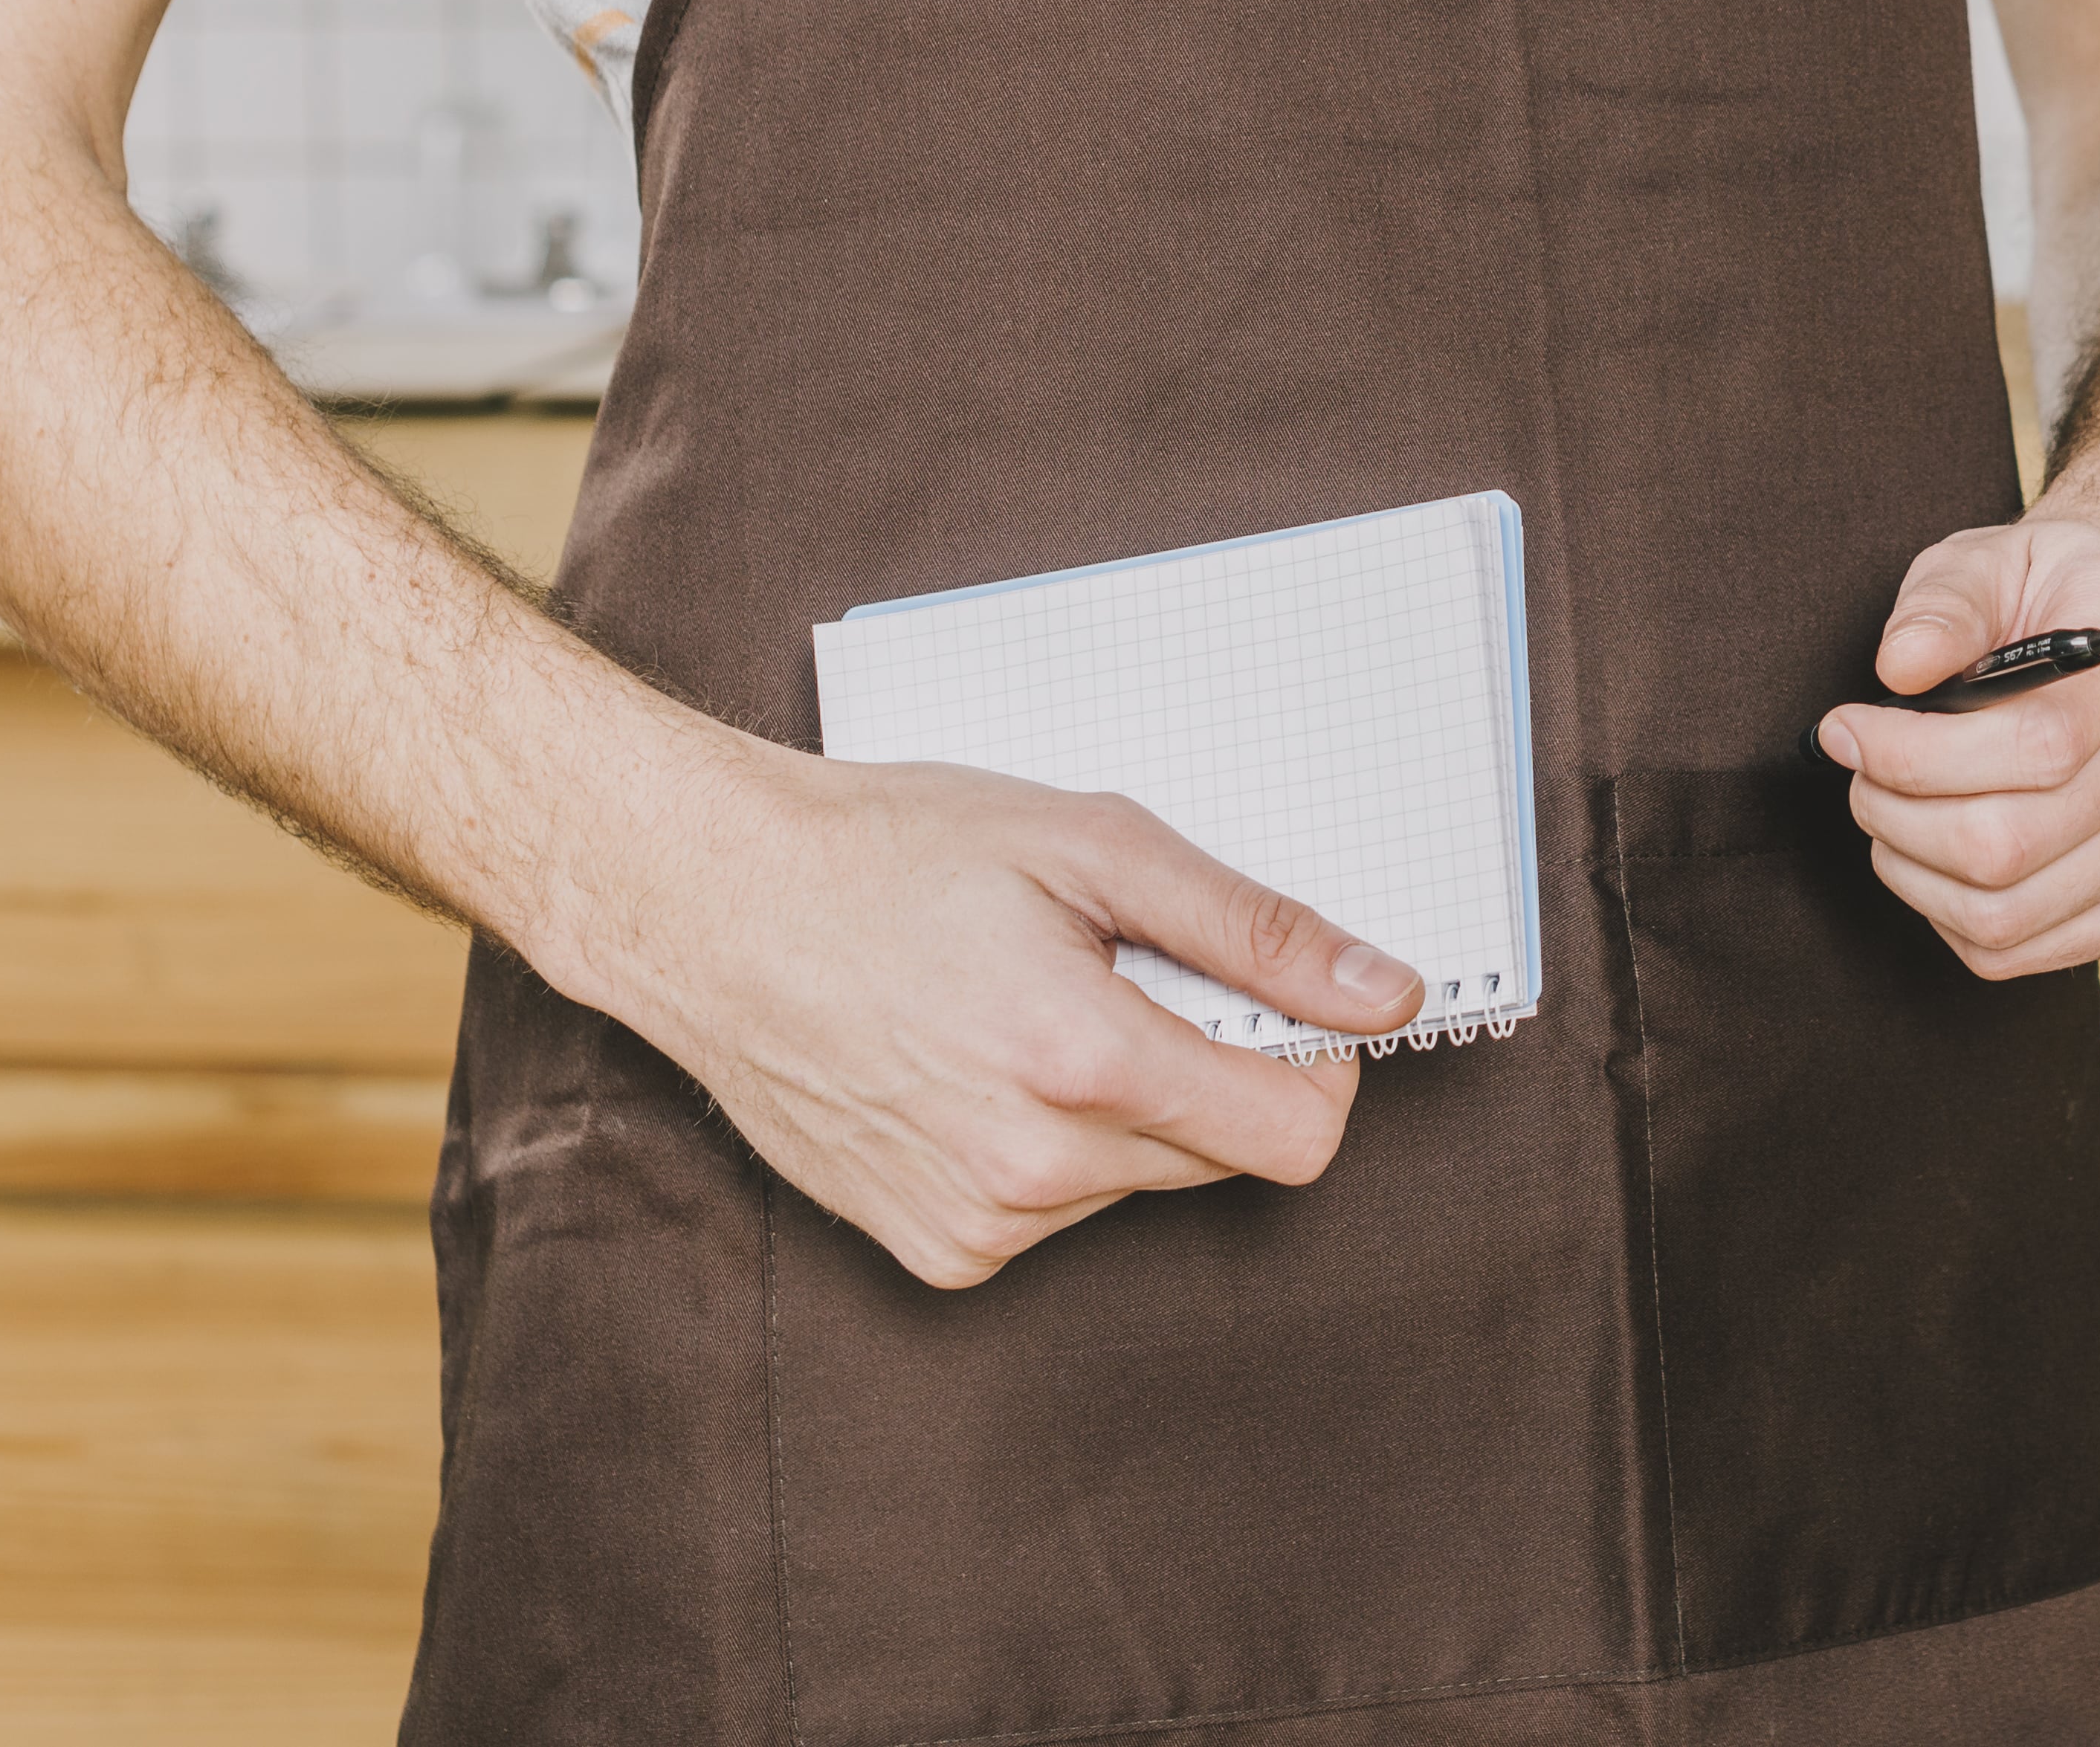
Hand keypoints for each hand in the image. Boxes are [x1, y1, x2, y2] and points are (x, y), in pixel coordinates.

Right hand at [580, 737, 1424, 1288]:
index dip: (1313, 1063)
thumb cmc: (892, 854)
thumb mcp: (1094, 845)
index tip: (1271, 1001)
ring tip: (1024, 1007)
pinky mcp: (935, 1253)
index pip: (1297, 1133)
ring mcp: (977, 1225)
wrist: (712, 908)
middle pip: (1224, 1152)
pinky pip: (1059, 1210)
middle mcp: (1032, 1169)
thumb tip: (1387, 993)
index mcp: (1083, 1062)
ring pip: (1140, 1178)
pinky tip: (977, 1064)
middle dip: (1205, 1065)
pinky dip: (1050, 1143)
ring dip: (1121, 1103)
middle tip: (1114, 972)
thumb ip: (1257, 931)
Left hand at [1816, 510, 2099, 978]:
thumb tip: (1899, 667)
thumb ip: (1942, 606)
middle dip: (1896, 817)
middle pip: (2009, 845)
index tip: (1846, 731)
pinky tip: (1942, 863)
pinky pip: (2032, 953)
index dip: (1912, 756)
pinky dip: (1956, 922)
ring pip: (2009, 915)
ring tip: (1892, 819)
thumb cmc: (2050, 595)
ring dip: (1915, 877)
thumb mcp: (1987, 561)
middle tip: (1860, 777)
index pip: (2036, 746)